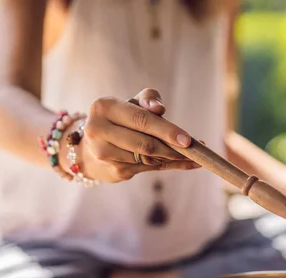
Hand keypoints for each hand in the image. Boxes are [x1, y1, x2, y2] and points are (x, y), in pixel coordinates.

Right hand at [64, 88, 199, 182]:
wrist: (92, 149)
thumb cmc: (119, 120)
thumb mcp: (131, 103)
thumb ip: (148, 99)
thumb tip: (159, 108)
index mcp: (104, 107)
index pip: (141, 120)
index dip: (166, 130)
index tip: (187, 140)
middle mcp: (98, 130)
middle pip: (145, 143)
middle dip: (172, 149)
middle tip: (193, 151)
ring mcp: (104, 153)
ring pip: (147, 158)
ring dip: (170, 158)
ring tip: (188, 155)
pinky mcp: (114, 171)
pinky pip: (147, 169)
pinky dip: (165, 165)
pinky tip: (179, 163)